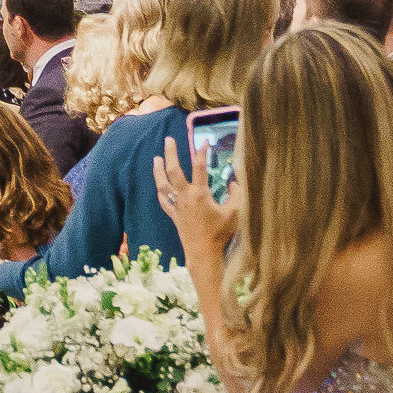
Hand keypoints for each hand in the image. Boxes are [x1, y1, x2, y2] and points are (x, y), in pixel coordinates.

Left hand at [152, 137, 239, 253]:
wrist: (202, 252)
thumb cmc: (219, 233)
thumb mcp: (234, 212)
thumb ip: (236, 195)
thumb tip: (234, 182)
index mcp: (199, 193)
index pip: (199, 167)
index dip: (202, 152)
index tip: (205, 142)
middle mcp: (184, 196)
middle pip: (173, 171)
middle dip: (171, 154)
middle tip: (168, 140)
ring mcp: (176, 205)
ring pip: (163, 184)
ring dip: (158, 170)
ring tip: (156, 158)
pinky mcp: (173, 214)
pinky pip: (163, 200)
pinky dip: (160, 190)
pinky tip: (159, 184)